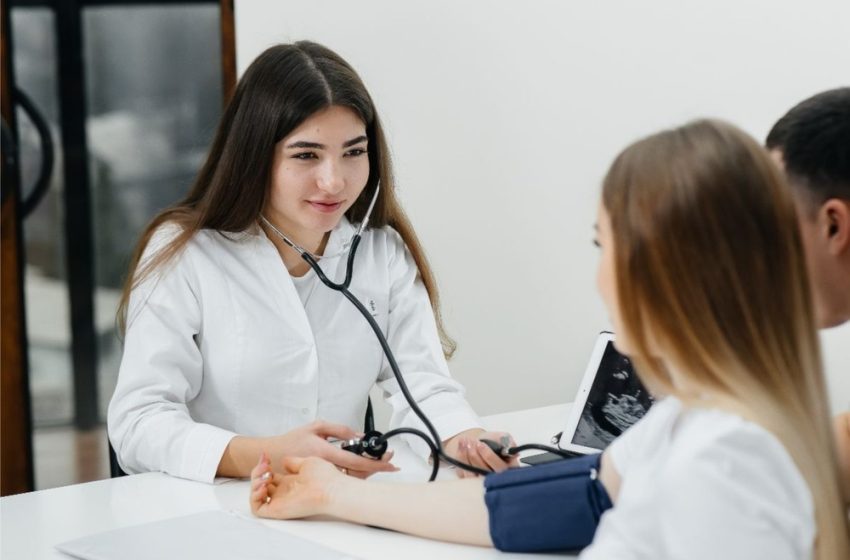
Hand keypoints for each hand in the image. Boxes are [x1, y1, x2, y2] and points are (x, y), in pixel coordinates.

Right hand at [250, 452, 344, 518]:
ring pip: (256, 495)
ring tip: (266, 474)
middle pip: (260, 484)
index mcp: (290, 482)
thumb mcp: (306, 462)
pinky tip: (263, 486)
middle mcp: (283, 493)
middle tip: (265, 463)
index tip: (265, 455)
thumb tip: (283, 461)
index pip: (269, 476)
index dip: (263, 465)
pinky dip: (253, 497)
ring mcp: (279, 502)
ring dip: (254, 482)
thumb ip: (293, 462)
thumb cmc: (325, 477)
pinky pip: (256, 508)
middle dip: (257, 471)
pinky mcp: (277, 511)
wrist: (331, 489)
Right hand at [251, 419, 396, 478]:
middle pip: (358, 472)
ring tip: (378, 461)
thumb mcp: (316, 427)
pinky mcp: (322, 480)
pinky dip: (356, 473)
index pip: (356, 460)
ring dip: (367, 470)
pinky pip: (344, 479)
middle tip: (389, 459)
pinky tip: (362, 466)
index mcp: (324, 453)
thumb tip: (359, 436)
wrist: (275, 456)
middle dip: (376, 467)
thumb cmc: (293, 441)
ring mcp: (324, 476)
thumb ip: (339, 430)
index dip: (375, 462)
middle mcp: (326, 468)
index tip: (390, 461)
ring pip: (352, 478)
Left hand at [443, 429, 519, 477]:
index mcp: (509, 470)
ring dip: (466, 456)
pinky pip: (463, 474)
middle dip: (475, 455)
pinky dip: (460, 460)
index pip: (500, 468)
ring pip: (472, 475)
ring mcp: (482, 483)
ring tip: (464, 442)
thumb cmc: (493, 442)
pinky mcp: (470, 483)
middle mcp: (496, 480)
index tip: (480, 444)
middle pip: (484, 472)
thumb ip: (507, 441)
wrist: (479, 443)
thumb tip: (509, 447)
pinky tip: (461, 447)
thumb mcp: (503, 438)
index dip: (488, 456)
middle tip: (470, 442)